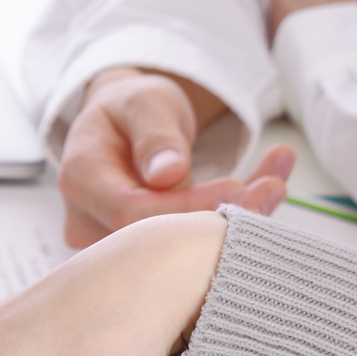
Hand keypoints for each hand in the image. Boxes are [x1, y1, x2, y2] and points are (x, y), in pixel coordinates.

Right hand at [57, 67, 291, 247]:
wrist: (123, 125)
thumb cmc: (131, 109)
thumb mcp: (145, 102)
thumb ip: (155, 134)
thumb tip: (167, 172)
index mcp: (80, 179)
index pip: (131, 211)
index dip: (186, 208)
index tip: (237, 188)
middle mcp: (86, 221)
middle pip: (154, 240)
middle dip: (220, 218)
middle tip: (273, 187)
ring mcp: (109, 243)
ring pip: (175, 249)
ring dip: (233, 220)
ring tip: (275, 184)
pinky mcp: (138, 253)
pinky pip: (184, 247)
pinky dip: (227, 223)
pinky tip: (265, 192)